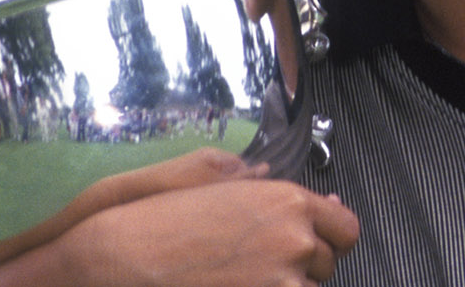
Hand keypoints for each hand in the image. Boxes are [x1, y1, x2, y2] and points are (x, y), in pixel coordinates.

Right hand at [0, 148, 358, 285]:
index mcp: (287, 201)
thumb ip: (273, 193)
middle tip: (257, 262)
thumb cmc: (160, 220)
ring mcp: (281, 283)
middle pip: (327, 264)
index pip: (346, 227)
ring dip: (283, 285)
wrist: (117, 261)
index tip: (312, 242)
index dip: (330, 237)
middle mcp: (294, 241)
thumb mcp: (216, 187)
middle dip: (302, 265)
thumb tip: (318, 198)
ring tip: (235, 276)